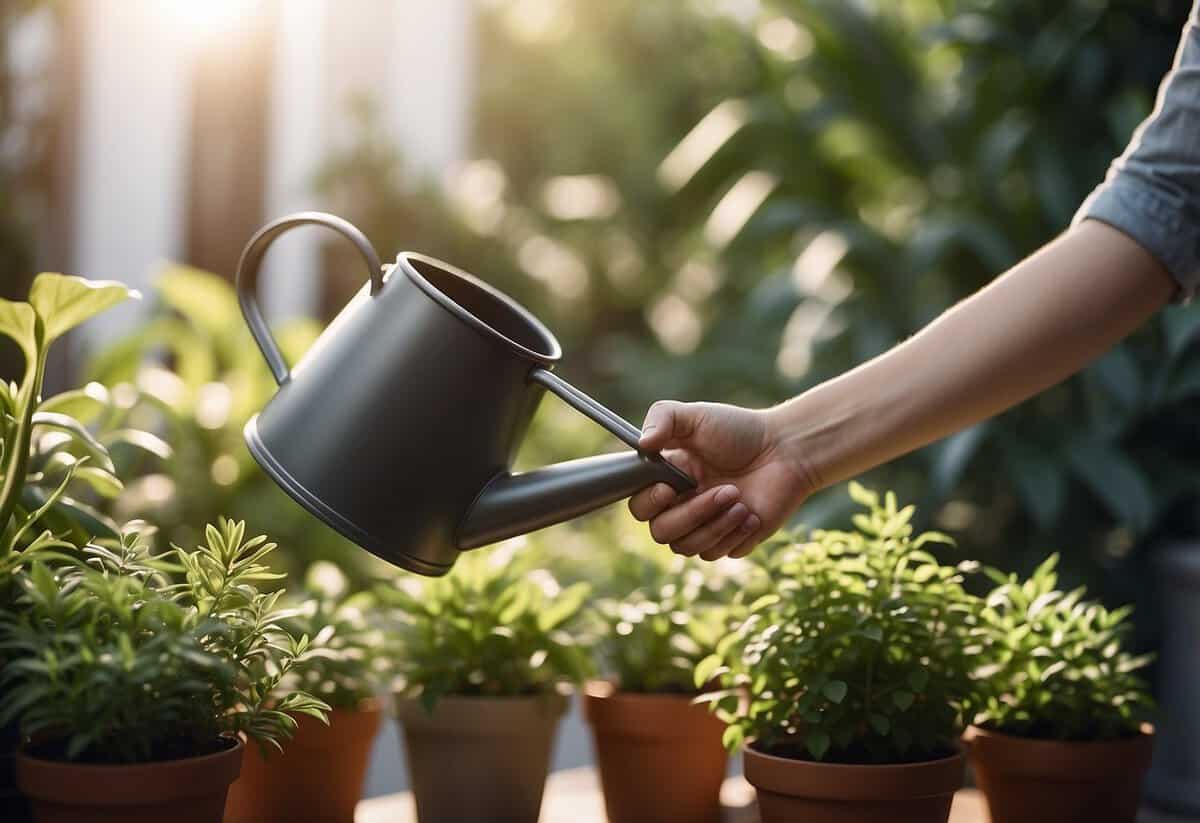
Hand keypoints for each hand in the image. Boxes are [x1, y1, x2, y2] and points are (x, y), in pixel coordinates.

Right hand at [628, 401, 812, 559]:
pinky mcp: (730, 541)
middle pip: (661, 533)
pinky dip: (735, 533)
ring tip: (741, 498)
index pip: (640, 506)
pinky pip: (718, 553)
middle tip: (727, 490)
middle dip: (693, 514)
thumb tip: (642, 443)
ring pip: (688, 548)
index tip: (670, 489)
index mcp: (667, 481)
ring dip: (716, 524)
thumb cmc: (739, 431)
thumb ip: (662, 418)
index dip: (649, 503)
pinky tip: (752, 513)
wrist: (787, 451)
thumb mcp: (696, 415)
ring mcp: (705, 526)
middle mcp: (682, 507)